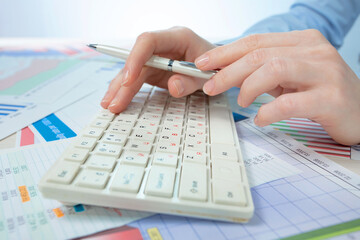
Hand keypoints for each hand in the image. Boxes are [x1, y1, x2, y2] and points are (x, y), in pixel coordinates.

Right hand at [101, 27, 215, 112]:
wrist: (218, 68)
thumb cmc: (215, 67)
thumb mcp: (208, 75)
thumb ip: (191, 81)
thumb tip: (173, 86)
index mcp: (177, 37)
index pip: (148, 41)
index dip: (135, 58)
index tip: (129, 79)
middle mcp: (162, 46)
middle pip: (136, 60)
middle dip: (124, 82)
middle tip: (114, 102)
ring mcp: (156, 58)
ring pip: (132, 71)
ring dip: (120, 89)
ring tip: (109, 105)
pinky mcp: (153, 70)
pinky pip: (135, 79)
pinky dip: (126, 91)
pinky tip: (115, 101)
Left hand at [195, 30, 359, 144]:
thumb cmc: (321, 93)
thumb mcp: (290, 77)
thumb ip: (263, 71)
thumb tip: (225, 73)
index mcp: (302, 41)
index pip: (256, 42)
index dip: (225, 52)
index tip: (203, 64)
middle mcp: (315, 51)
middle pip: (260, 54)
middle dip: (228, 71)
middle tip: (210, 87)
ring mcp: (326, 72)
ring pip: (274, 69)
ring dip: (248, 87)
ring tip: (241, 102)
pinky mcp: (331, 98)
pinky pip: (291, 102)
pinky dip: (268, 111)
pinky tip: (261, 118)